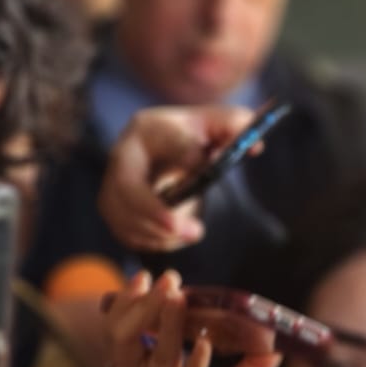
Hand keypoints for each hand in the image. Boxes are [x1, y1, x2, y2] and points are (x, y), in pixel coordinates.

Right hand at [97, 105, 261, 252]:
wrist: (169, 148)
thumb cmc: (195, 136)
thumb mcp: (218, 124)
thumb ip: (237, 127)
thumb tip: (254, 146)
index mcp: (148, 128)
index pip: (162, 145)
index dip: (186, 159)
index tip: (206, 172)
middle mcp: (122, 156)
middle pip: (126, 190)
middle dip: (158, 215)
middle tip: (196, 232)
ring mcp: (111, 184)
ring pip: (123, 217)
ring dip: (159, 234)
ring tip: (195, 233)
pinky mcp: (113, 210)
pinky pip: (126, 233)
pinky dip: (153, 241)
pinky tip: (177, 237)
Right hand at [104, 270, 279, 366]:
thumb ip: (251, 365)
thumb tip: (276, 342)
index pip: (123, 334)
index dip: (127, 305)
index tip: (142, 276)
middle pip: (127, 340)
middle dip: (144, 307)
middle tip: (167, 280)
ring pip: (155, 361)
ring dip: (167, 328)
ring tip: (177, 299)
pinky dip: (196, 366)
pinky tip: (207, 345)